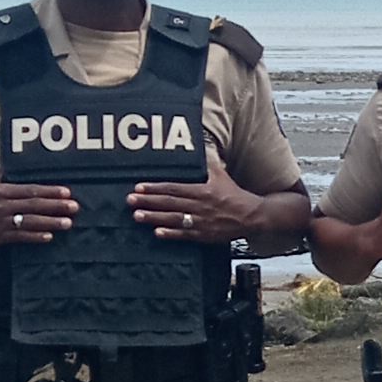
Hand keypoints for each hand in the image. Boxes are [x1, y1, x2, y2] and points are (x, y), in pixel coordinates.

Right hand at [0, 174, 81, 250]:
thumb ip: (1, 174)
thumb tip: (10, 164)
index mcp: (2, 191)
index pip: (30, 190)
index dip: (49, 191)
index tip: (66, 192)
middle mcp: (4, 206)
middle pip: (33, 205)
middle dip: (56, 206)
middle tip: (74, 207)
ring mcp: (2, 222)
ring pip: (30, 222)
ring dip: (50, 222)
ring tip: (68, 223)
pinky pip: (19, 237)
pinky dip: (35, 236)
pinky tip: (49, 236)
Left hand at [140, 158, 266, 240]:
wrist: (251, 216)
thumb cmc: (234, 195)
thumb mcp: (221, 175)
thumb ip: (208, 163)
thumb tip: (201, 147)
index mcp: (202, 190)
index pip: (174, 188)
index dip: (155, 187)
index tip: (139, 187)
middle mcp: (199, 206)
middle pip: (169, 202)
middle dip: (148, 201)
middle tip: (130, 200)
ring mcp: (201, 221)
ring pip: (173, 219)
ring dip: (154, 217)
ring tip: (137, 216)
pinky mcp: (204, 235)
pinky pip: (185, 235)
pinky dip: (171, 234)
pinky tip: (157, 233)